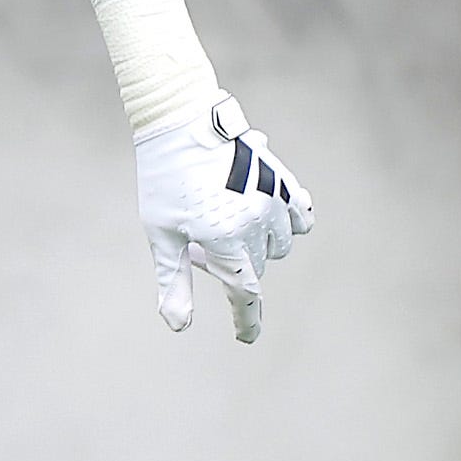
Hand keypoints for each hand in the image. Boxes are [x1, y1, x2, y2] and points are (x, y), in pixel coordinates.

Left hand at [137, 94, 311, 345]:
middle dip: (231, 262)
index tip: (246, 337)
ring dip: (256, 243)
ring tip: (223, 217)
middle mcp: (256, 223)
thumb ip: (173, 281)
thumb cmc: (164, 180)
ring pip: (277, 245)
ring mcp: (274, 200)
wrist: (182, 122)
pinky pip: (300, 217)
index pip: (244, 293)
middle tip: (199, 237)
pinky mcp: (283, 181)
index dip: (247, 320)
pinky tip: (265, 214)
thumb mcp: (160, 235)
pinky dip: (287, 223)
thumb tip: (179, 326)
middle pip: (255, 267)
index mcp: (224, 239)